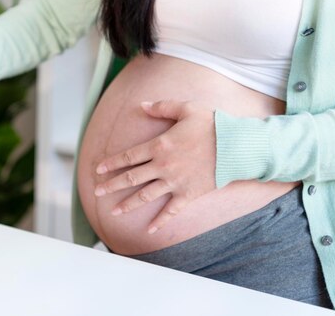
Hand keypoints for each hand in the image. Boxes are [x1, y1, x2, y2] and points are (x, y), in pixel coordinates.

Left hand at [94, 100, 216, 233]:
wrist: (238, 146)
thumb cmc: (213, 124)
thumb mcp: (186, 108)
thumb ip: (162, 107)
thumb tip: (142, 105)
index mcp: (159, 146)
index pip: (129, 157)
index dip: (112, 164)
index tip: (98, 170)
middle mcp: (163, 166)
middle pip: (132, 178)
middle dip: (112, 185)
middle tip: (96, 192)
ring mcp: (175, 182)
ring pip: (146, 196)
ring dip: (128, 204)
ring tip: (113, 212)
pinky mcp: (189, 195)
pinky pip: (171, 210)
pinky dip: (161, 221)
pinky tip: (149, 229)